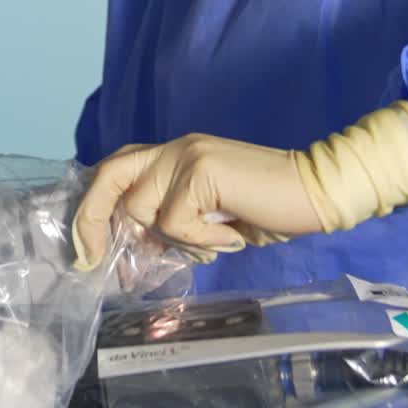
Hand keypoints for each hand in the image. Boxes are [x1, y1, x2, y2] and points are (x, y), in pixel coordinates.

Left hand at [74, 133, 323, 268]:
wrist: (318, 191)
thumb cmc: (267, 208)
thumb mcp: (208, 217)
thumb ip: (172, 221)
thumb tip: (134, 250)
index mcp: (172, 155)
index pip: (114, 171)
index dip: (94, 208)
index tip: (89, 251)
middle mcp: (174, 148)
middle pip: (110, 176)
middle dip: (95, 220)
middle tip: (97, 260)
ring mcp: (187, 155)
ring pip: (145, 211)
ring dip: (177, 240)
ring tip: (215, 240)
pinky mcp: (202, 171)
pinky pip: (176, 222)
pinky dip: (202, 240)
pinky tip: (232, 233)